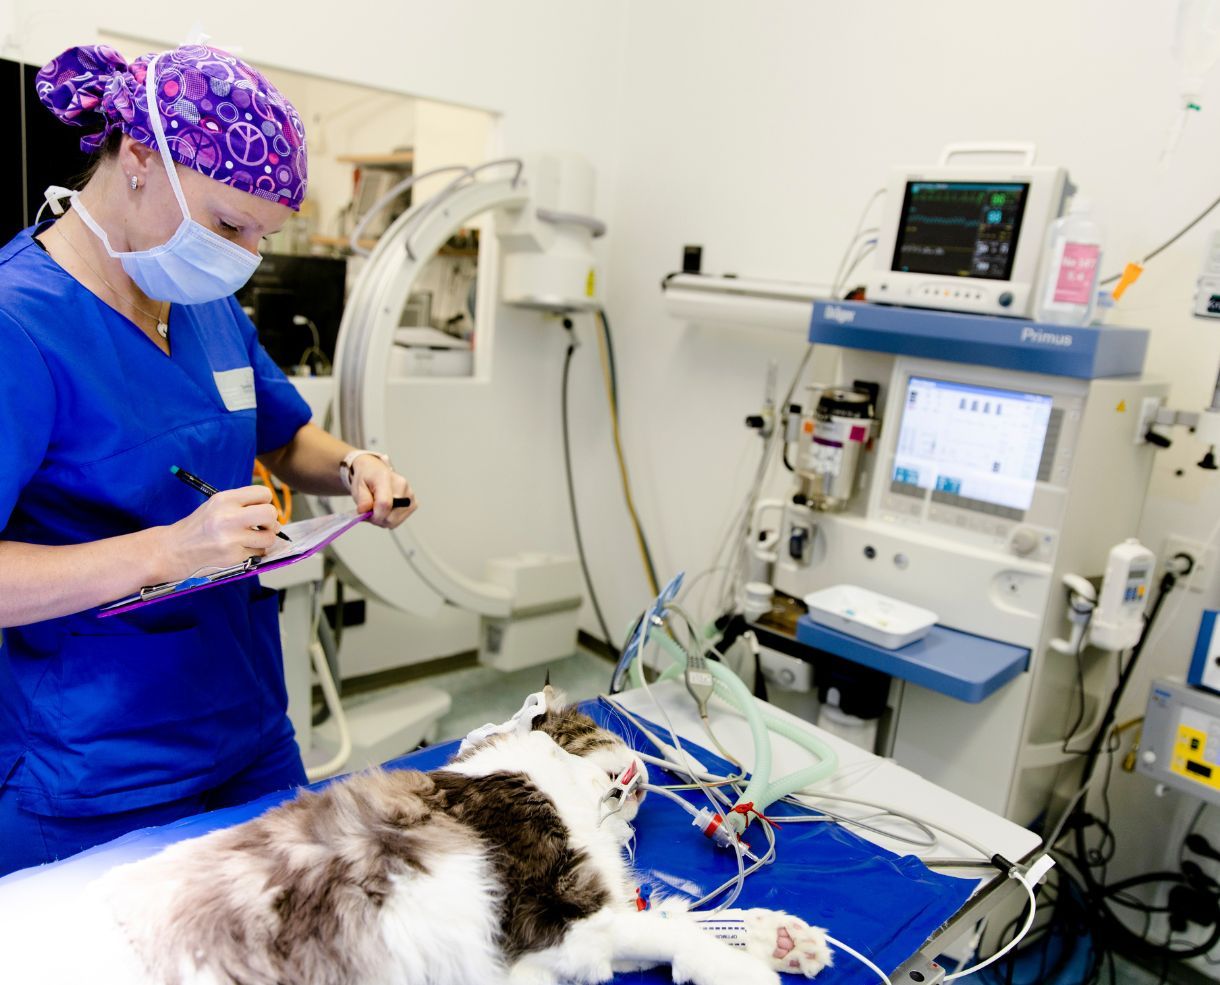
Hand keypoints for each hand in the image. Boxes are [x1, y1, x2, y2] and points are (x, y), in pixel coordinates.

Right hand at [159, 485, 281, 578]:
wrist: (171, 551)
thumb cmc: (196, 528)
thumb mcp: (215, 506)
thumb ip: (242, 506)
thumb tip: (272, 515)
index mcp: (224, 499)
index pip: (263, 493)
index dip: (266, 502)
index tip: (260, 510)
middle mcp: (228, 517)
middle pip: (270, 514)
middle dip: (271, 522)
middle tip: (263, 527)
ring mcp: (231, 538)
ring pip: (268, 537)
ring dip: (263, 541)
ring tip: (249, 541)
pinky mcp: (233, 557)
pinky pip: (257, 554)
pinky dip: (252, 553)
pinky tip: (238, 551)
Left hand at [349, 455, 417, 527]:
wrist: (375, 471)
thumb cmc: (367, 478)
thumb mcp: (357, 486)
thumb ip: (362, 500)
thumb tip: (365, 512)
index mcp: (386, 477)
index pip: (385, 504)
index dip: (374, 515)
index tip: (366, 515)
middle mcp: (402, 485)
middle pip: (390, 517)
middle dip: (376, 518)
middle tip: (369, 510)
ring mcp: (410, 495)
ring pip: (394, 522)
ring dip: (382, 520)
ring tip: (376, 509)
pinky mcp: (413, 503)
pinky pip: (398, 521)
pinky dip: (389, 520)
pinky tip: (385, 510)